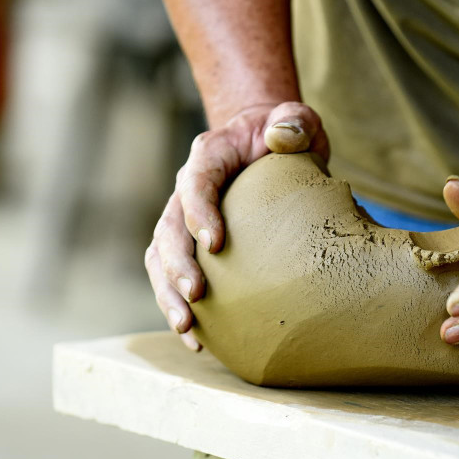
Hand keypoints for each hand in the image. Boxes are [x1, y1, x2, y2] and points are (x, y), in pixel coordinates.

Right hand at [145, 101, 327, 349]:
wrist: (269, 142)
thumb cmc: (286, 133)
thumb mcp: (297, 118)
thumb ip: (294, 121)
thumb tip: (280, 137)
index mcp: (210, 155)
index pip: (195, 182)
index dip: (199, 211)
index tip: (215, 244)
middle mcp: (188, 187)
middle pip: (169, 228)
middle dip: (177, 266)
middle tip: (195, 298)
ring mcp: (186, 217)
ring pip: (161, 257)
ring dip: (168, 293)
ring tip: (187, 328)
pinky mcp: (194, 244)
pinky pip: (175, 276)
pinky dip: (180, 305)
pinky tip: (199, 340)